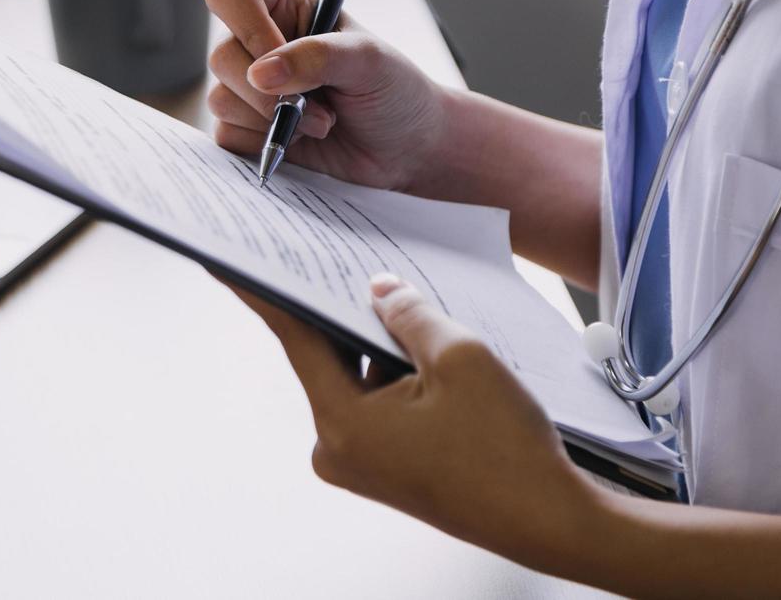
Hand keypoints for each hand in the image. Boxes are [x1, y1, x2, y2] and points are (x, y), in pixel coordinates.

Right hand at [204, 0, 451, 190]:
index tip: (280, 62)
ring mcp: (250, 86)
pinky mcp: (248, 128)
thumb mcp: (367, 60)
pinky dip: (263, 144)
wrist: (407, 147)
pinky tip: (300, 141)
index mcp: (285, 5)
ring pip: (220, 99)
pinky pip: (228, 136)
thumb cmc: (394, 90)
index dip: (247, 26)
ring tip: (320, 124)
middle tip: (319, 109)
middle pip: (221, 56)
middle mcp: (260, 41)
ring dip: (272, 121)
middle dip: (268, 94)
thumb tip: (262, 73)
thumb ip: (317, 57)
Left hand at [228, 273, 599, 569]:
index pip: (296, 337)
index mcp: (343, 423)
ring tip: (405, 302)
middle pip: (326, 357)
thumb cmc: (507, 448)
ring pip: (357, 378)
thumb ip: (409, 315)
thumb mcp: (459, 357)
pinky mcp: (387, 467)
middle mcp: (339, 448)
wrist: (549, 520)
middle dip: (340, 310)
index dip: (267, 291)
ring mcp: (362, 462)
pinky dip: (393, 372)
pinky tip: (423, 345)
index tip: (231, 263)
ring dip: (378, 343)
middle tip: (336, 259)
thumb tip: (378, 291)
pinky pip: (377, 402)